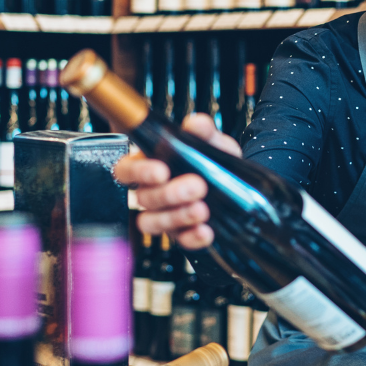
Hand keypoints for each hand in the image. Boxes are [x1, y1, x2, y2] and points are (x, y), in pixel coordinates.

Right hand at [114, 114, 240, 249]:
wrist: (239, 186)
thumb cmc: (214, 160)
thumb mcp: (212, 142)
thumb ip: (203, 132)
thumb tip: (197, 124)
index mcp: (151, 165)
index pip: (126, 170)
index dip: (138, 172)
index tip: (161, 171)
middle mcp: (152, 192)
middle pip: (143, 198)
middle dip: (169, 194)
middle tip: (196, 186)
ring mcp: (165, 216)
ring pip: (152, 223)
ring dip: (177, 217)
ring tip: (202, 209)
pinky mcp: (181, 234)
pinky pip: (180, 241)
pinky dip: (192, 238)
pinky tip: (206, 231)